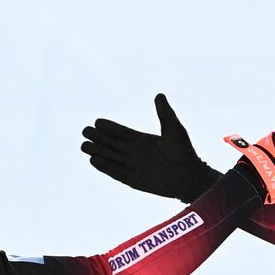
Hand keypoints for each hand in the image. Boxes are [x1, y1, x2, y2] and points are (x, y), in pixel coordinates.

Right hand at [82, 94, 220, 201]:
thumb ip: (165, 113)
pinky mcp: (133, 180)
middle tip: (85, 131)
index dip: (109, 127)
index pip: (121, 132)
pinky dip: (104, 167)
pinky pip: (115, 172)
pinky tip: (93, 160)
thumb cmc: (184, 153)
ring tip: (84, 145)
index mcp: (143, 141)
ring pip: (111, 157)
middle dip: (98, 138)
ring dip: (97, 151)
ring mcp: (134, 167)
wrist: (190, 178)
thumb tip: (159, 95)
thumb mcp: (174, 129)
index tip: (97, 121)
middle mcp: (136, 153)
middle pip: (112, 144)